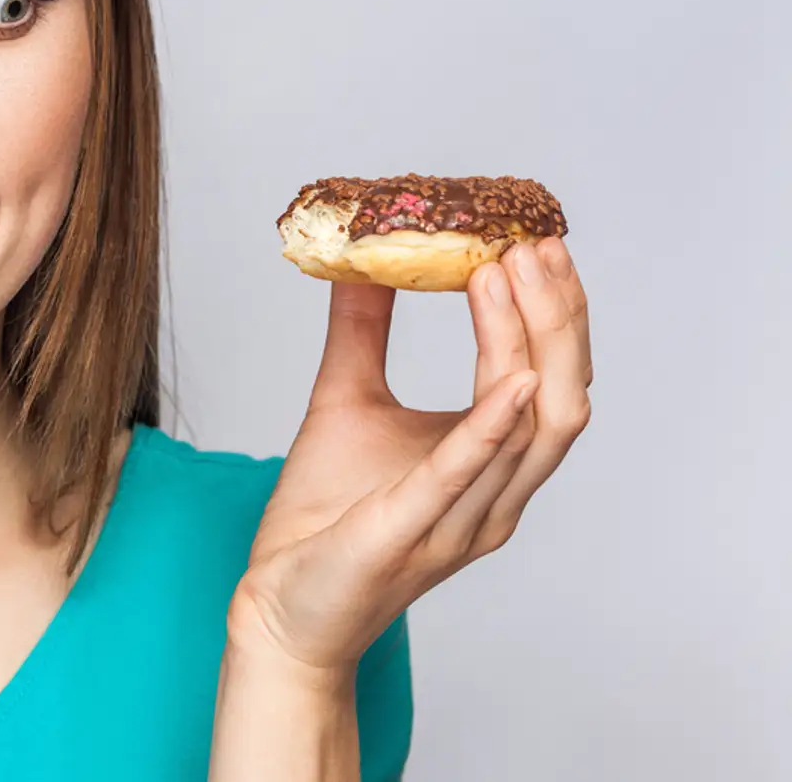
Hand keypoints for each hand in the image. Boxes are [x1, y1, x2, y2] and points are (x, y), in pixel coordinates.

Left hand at [231, 237, 592, 674]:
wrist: (279, 602)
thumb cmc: (325, 516)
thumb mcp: (345, 401)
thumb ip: (361, 332)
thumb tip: (365, 256)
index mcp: (492, 466)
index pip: (550, 379)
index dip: (553, 313)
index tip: (535, 242)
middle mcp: (496, 496)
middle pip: (563, 398)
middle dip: (557, 318)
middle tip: (535, 245)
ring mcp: (461, 521)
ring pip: (533, 430)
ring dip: (525, 345)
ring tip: (507, 274)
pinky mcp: (410, 534)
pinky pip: (465, 477)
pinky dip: (492, 426)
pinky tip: (512, 380)